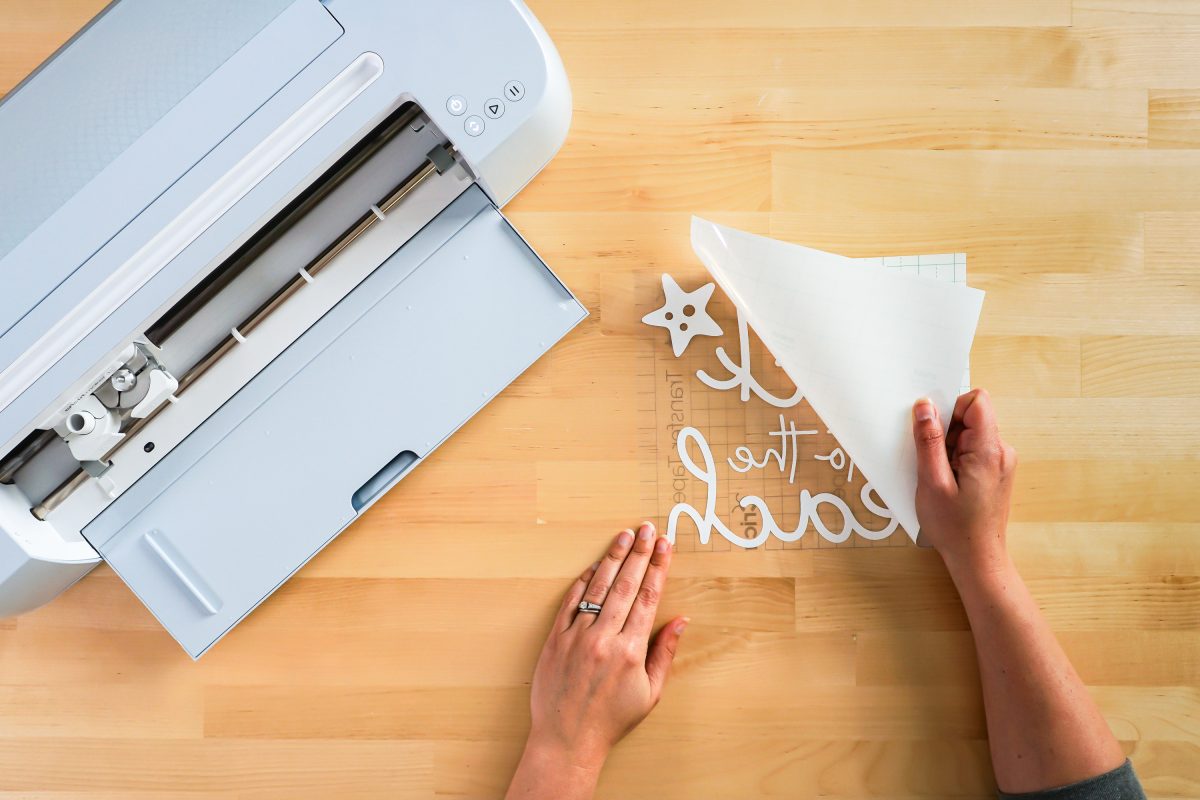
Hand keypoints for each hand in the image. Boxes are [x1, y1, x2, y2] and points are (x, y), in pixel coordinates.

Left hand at [506, 522, 687, 798]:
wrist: (567, 739)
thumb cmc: (612, 720)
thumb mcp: (650, 693)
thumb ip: (664, 653)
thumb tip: (681, 620)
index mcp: (630, 650)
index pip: (648, 597)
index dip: (658, 567)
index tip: (664, 545)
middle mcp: (603, 638)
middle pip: (625, 584)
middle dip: (639, 553)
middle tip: (647, 528)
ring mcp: (577, 636)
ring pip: (597, 587)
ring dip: (613, 558)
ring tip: (623, 536)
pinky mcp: (555, 639)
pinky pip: (570, 602)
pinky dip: (583, 582)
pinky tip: (594, 566)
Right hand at [912, 389, 1016, 579]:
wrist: (977, 558)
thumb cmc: (955, 527)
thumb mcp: (932, 482)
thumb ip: (929, 440)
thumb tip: (925, 406)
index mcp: (988, 450)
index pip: (976, 401)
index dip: (950, 408)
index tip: (933, 430)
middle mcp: (1001, 451)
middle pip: (970, 417)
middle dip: (946, 432)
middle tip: (935, 464)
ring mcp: (1000, 461)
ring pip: (969, 434)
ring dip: (949, 448)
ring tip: (942, 477)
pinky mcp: (994, 471)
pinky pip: (972, 449)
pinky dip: (955, 459)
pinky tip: (949, 482)